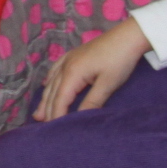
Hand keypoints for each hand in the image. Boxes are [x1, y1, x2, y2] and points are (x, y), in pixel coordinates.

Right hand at [34, 17, 149, 119]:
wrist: (128, 36)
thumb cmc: (119, 60)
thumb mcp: (108, 84)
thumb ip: (92, 102)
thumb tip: (79, 119)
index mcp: (73, 73)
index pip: (60, 99)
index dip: (56, 115)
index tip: (53, 131)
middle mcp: (66, 66)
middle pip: (53, 92)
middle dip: (47, 109)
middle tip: (40, 126)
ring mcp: (69, 59)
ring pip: (52, 82)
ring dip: (45, 98)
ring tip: (38, 113)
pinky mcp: (74, 55)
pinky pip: (55, 70)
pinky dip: (49, 80)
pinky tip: (46, 84)